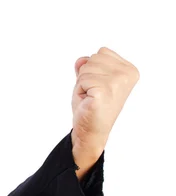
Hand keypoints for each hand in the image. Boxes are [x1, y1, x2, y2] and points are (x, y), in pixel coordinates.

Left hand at [71, 47, 138, 174]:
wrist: (90, 130)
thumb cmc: (91, 105)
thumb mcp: (90, 80)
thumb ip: (88, 67)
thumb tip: (81, 59)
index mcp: (129, 69)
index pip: (101, 52)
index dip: (92, 70)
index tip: (98, 86)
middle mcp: (127, 74)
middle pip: (93, 58)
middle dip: (85, 75)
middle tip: (92, 93)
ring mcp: (117, 82)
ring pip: (86, 68)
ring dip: (82, 83)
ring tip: (90, 97)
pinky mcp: (105, 90)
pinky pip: (82, 79)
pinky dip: (79, 90)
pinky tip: (88, 101)